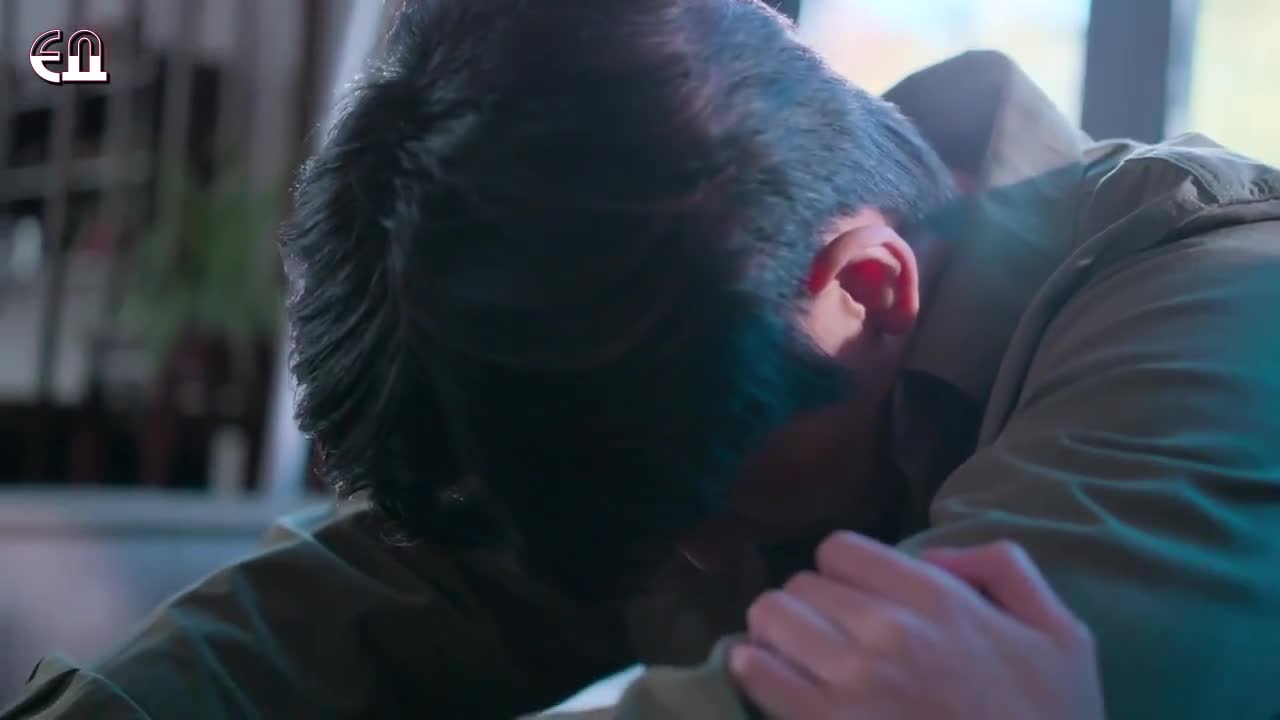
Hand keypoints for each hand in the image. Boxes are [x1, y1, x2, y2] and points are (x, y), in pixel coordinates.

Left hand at [729, 533, 1104, 718]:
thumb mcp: (1063, 634)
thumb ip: (1005, 569)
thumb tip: (934, 555)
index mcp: (938, 599)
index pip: (840, 550)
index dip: (843, 572)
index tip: (853, 598)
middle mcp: (887, 631)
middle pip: (801, 585)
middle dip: (810, 604)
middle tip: (824, 632)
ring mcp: (852, 683)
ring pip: (771, 618)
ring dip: (775, 631)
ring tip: (789, 650)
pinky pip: (759, 676)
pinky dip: (752, 669)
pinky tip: (761, 673)